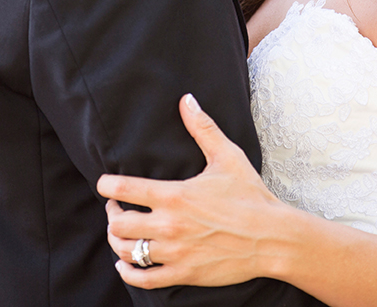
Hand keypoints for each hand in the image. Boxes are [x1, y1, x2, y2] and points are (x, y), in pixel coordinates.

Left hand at [97, 93, 286, 288]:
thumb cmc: (250, 195)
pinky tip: (126, 265)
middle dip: (112, 215)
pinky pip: (143, 278)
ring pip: (126, 251)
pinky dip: (129, 272)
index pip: (124, 189)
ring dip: (117, 242)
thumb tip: (186, 100)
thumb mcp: (227, 156)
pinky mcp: (183, 273)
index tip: (104, 185)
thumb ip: (203, 128)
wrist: (272, 237)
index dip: (107, 186)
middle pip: (118, 224)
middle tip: (117, 210)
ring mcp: (175, 251)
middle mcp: (169, 224)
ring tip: (121, 234)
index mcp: (175, 194)